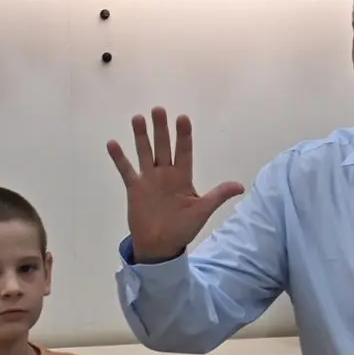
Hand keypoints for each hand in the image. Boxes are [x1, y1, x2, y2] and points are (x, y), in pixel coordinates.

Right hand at [106, 107, 245, 262]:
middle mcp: (165, 174)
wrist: (161, 245)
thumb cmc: (183, 228)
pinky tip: (113, 143)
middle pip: (163, 147)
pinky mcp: (135, 188)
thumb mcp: (202, 210)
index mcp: (183, 177)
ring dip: (141, 137)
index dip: (183, 136)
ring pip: (144, 153)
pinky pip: (126, 170)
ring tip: (138, 118)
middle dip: (161, 129)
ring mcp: (149, 180)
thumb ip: (218, 195)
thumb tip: (240, 186)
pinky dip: (119, 158)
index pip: (184, 152)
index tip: (183, 118)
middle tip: (158, 109)